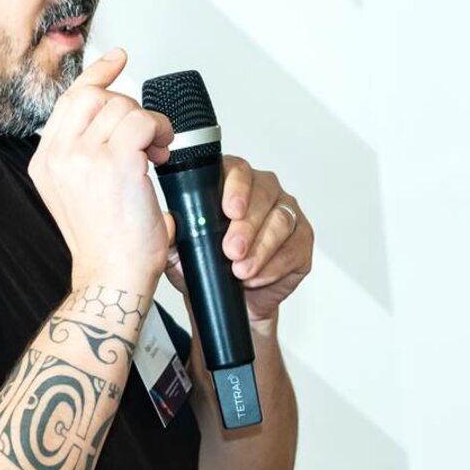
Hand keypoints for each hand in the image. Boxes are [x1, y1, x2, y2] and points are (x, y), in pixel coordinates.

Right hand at [29, 47, 175, 290]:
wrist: (112, 279)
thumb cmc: (106, 245)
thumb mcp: (81, 194)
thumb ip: (88, 156)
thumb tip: (123, 122)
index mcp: (46, 161)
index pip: (70, 100)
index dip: (98, 75)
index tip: (118, 59)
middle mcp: (58, 154)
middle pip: (97, 96)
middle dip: (130, 110)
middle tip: (147, 140)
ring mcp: (84, 156)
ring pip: (124, 107)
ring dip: (150, 124)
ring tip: (156, 154)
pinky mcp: (115, 162)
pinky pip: (143, 122)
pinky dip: (160, 132)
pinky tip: (161, 157)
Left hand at [163, 155, 311, 322]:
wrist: (227, 300)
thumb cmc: (205, 265)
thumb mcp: (179, 249)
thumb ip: (172, 232)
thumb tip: (167, 220)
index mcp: (232, 183)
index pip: (238, 170)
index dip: (237, 187)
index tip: (229, 210)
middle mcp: (264, 191)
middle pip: (264, 194)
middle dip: (247, 225)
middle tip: (231, 250)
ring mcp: (287, 213)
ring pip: (281, 221)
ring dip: (261, 248)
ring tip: (241, 271)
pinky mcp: (302, 240)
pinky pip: (295, 248)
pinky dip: (275, 265)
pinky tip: (258, 276)